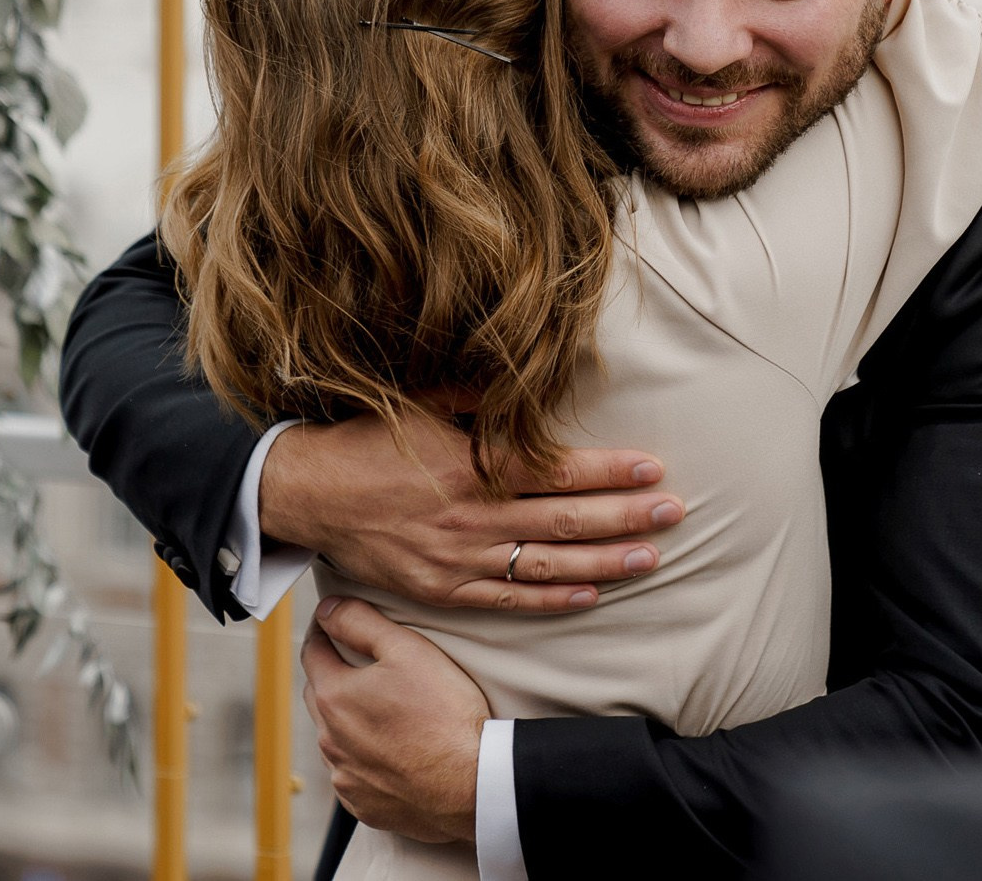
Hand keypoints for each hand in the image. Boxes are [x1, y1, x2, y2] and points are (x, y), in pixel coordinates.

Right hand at [259, 398, 683, 612]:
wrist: (306, 492)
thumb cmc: (370, 439)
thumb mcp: (426, 402)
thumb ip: (484, 399)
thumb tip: (535, 380)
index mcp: (472, 466)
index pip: (559, 471)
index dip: (611, 472)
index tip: (653, 469)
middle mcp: (472, 516)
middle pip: (566, 520)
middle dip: (626, 517)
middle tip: (675, 513)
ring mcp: (458, 559)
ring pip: (548, 566)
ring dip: (605, 563)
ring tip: (651, 558)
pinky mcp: (442, 590)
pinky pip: (509, 601)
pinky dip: (554, 601)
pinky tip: (593, 595)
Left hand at [304, 597, 485, 844]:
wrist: (471, 783)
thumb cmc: (444, 713)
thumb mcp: (407, 649)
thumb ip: (361, 622)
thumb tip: (328, 608)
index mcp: (334, 697)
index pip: (313, 652)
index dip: (324, 629)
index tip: (335, 619)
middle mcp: (330, 740)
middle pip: (320, 694)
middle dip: (333, 673)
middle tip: (360, 661)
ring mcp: (345, 777)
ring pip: (336, 737)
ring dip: (349, 720)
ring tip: (383, 709)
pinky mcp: (363, 804)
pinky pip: (354, 774)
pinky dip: (365, 758)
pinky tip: (392, 751)